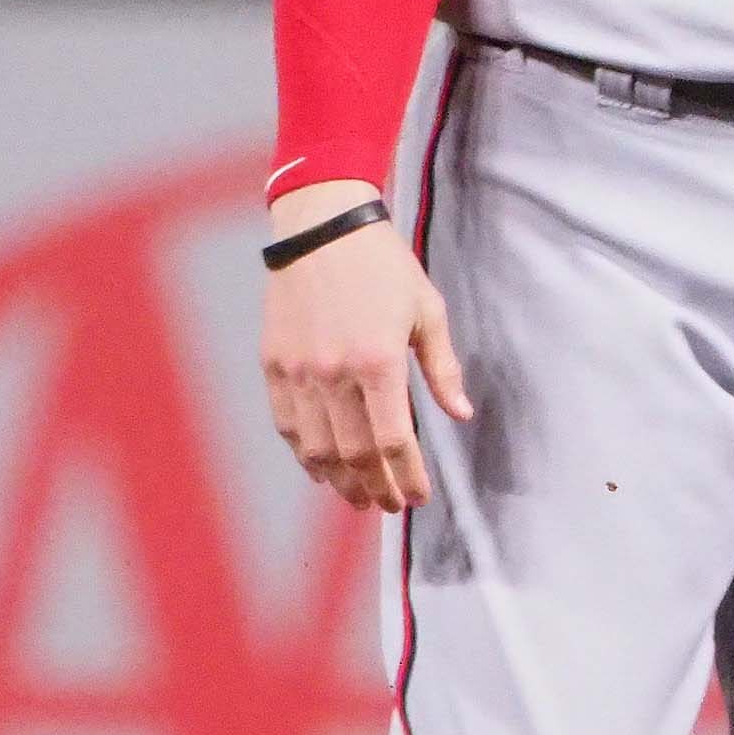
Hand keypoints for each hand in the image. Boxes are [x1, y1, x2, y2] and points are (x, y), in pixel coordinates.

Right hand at [262, 191, 476, 512]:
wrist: (323, 228)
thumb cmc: (383, 266)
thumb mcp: (426, 309)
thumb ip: (441, 368)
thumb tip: (460, 414)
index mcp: (378, 362)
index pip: (392, 442)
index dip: (406, 475)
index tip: (418, 496)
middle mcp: (334, 375)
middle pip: (354, 454)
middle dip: (375, 488)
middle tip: (390, 505)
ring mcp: (299, 374)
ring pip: (317, 450)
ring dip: (340, 482)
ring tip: (359, 497)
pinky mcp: (274, 367)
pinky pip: (287, 427)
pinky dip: (305, 456)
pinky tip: (321, 468)